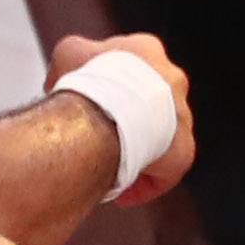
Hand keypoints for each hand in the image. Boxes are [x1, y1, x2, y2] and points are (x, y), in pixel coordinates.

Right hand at [46, 31, 193, 203]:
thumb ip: (73, 57)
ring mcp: (182, 116)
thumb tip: (62, 79)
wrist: (103, 108)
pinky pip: (164, 172)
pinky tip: (122, 194)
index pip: (131, 67)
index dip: (107, 86)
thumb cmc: (85, 78)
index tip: (89, 101)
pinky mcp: (182, 151)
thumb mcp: (67, 51)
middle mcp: (172, 80)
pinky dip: (144, 184)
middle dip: (126, 121)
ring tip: (108, 169)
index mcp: (147, 50)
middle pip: (148, 104)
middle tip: (98, 137)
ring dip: (136, 152)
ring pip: (158, 139)